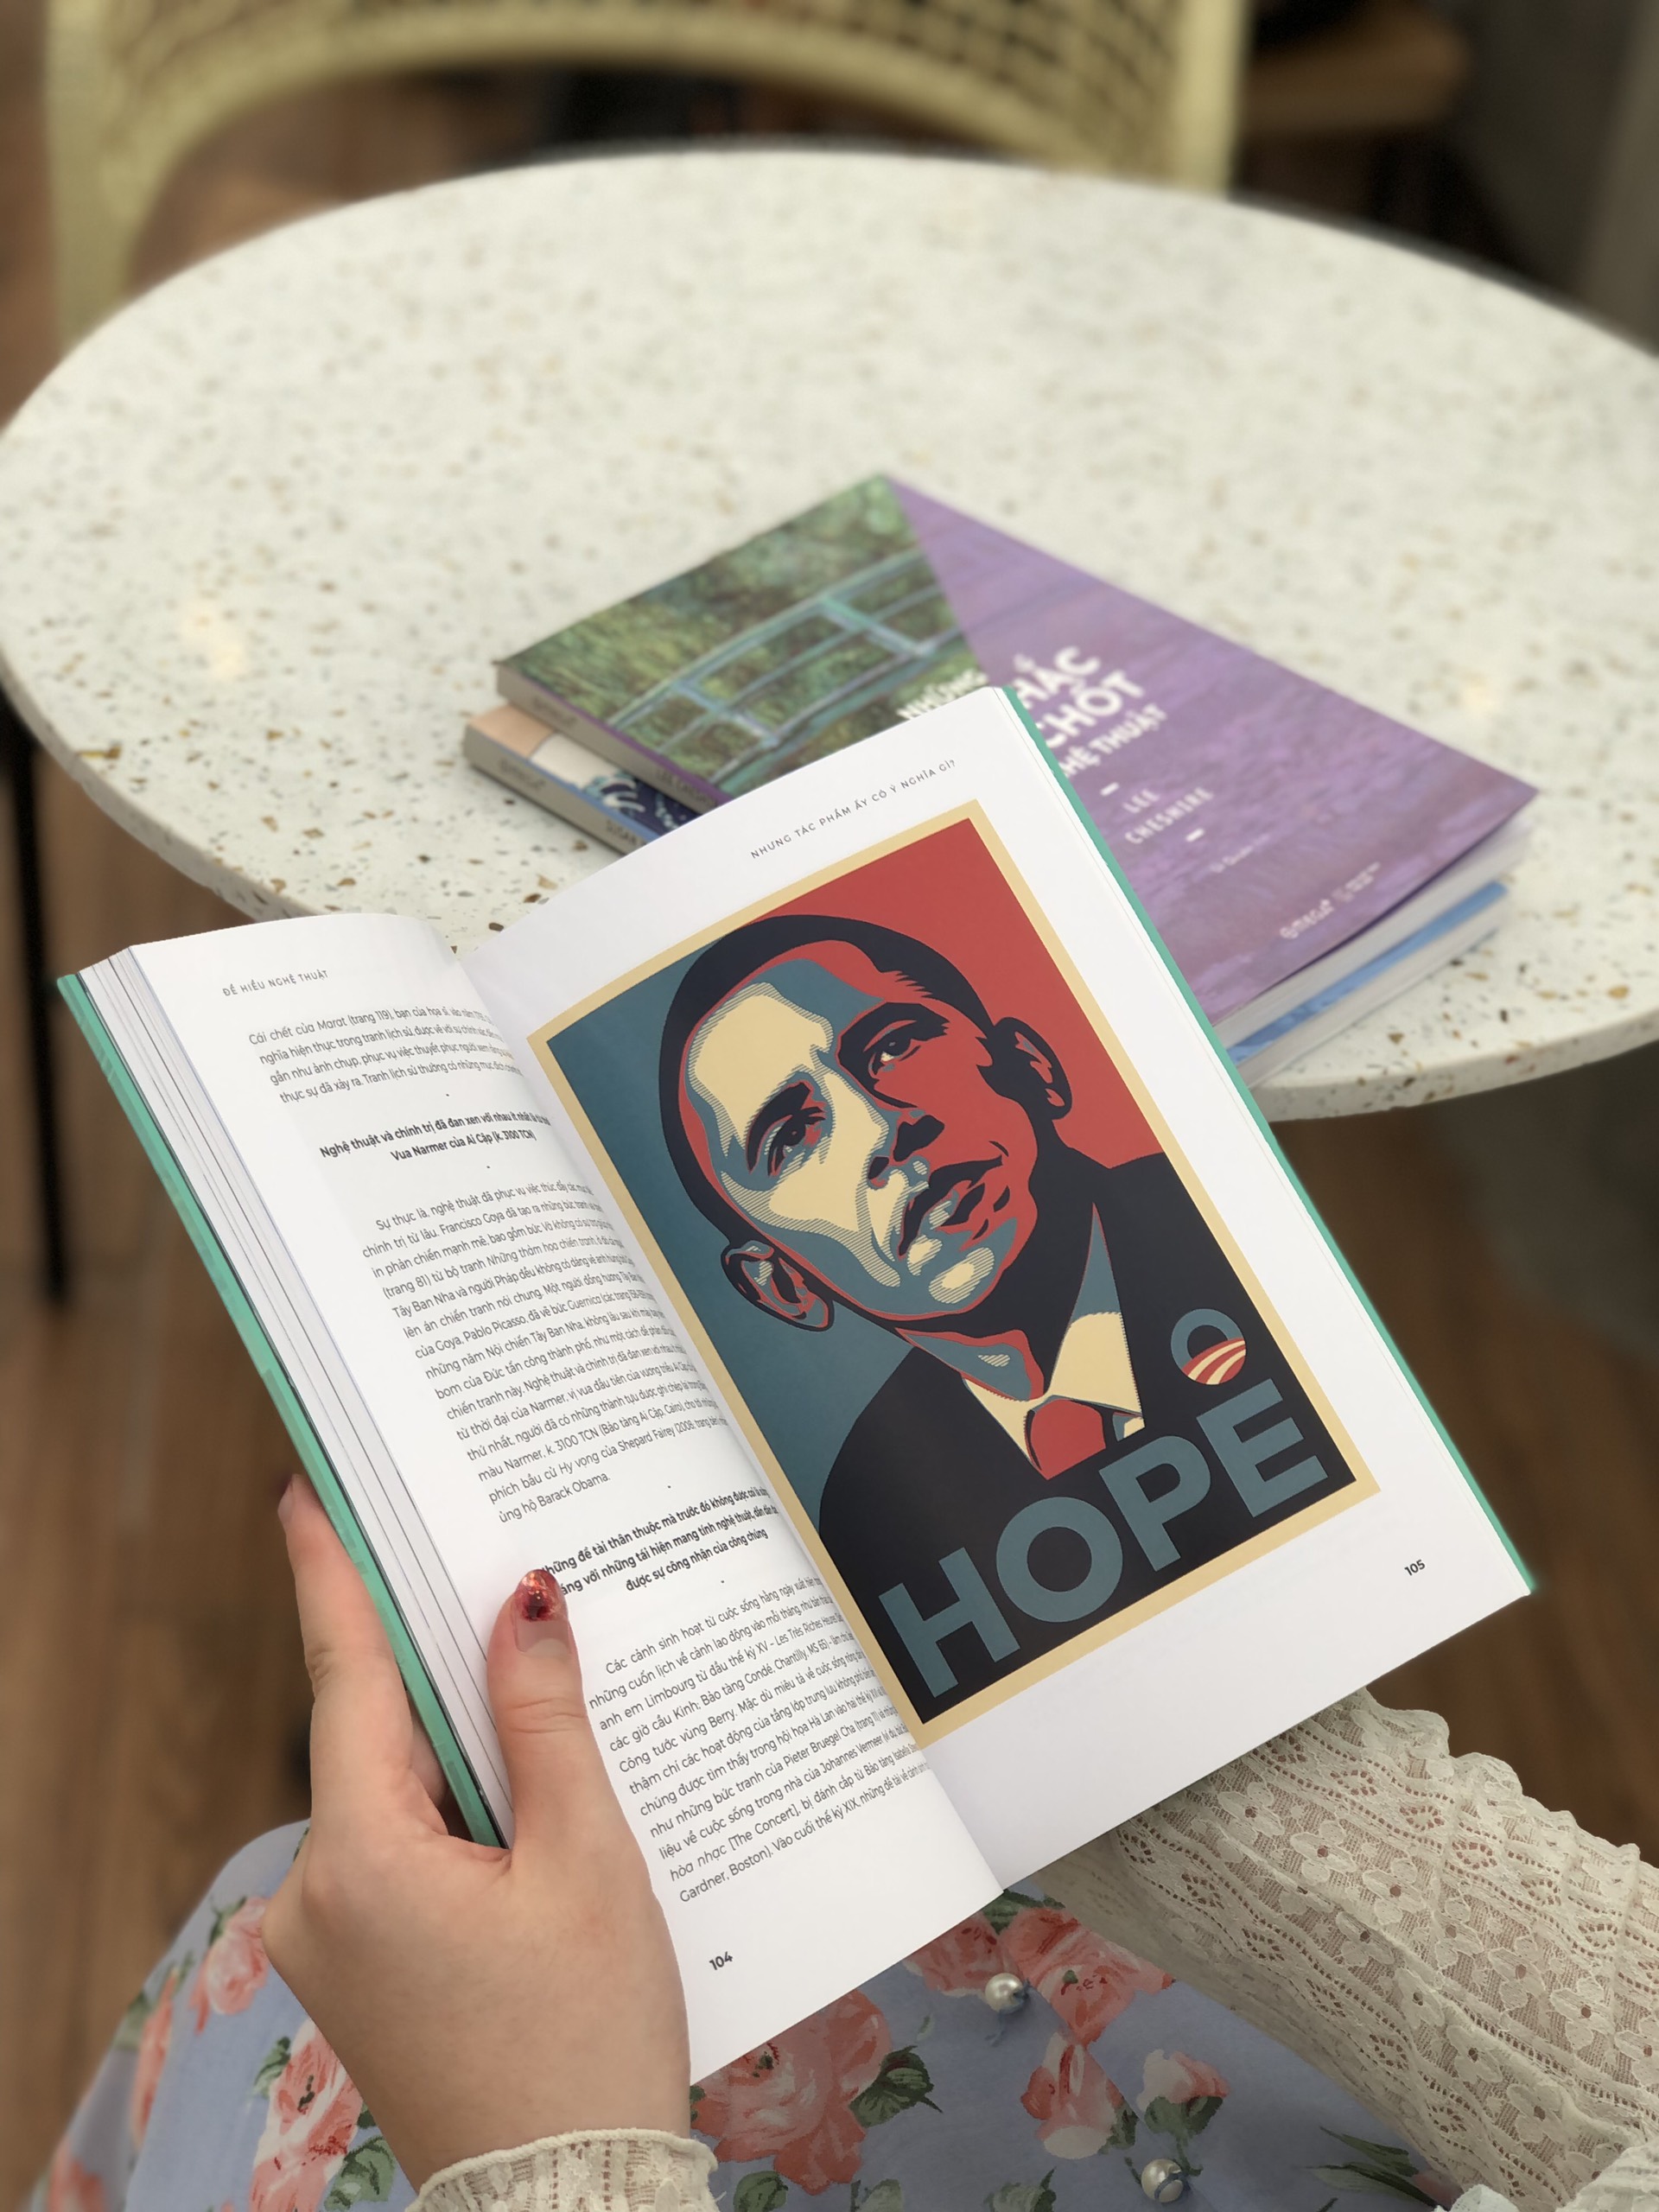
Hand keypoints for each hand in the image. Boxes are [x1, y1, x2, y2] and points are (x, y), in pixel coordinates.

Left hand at [263, 1475, 689, 2185]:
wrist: (568, 2203)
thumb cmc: (586, 2041)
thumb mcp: (586, 1864)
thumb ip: (545, 1723)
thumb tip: (524, 1603)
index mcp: (362, 1861)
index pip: (344, 1677)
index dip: (330, 1573)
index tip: (305, 1489)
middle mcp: (318, 1896)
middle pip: (375, 1730)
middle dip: (433, 1655)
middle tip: (481, 1559)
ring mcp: (332, 1938)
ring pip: (393, 1788)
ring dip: (459, 1739)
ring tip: (540, 1684)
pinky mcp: (361, 1965)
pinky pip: (403, 1845)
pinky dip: (459, 1805)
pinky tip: (530, 1792)